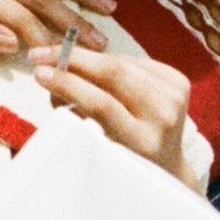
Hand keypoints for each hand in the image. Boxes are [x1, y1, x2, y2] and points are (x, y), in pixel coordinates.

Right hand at [30, 39, 194, 180]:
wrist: (167, 164)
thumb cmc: (122, 159)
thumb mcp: (97, 147)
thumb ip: (78, 117)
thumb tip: (50, 74)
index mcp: (142, 142)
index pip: (101, 104)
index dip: (68, 84)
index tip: (39, 73)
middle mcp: (163, 117)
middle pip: (114, 74)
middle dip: (73, 59)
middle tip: (40, 55)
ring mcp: (176, 97)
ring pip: (122, 62)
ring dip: (88, 59)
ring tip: (62, 62)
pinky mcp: (180, 82)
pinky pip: (134, 61)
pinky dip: (110, 62)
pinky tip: (95, 68)